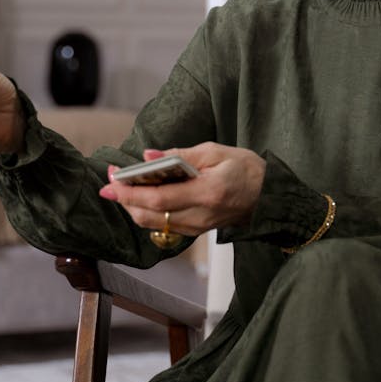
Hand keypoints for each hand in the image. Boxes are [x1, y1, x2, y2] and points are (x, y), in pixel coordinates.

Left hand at [99, 142, 266, 236]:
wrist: (269, 197)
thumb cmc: (247, 169)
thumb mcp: (216, 151)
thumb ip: (180, 155)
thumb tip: (148, 156)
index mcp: (207, 193)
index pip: (158, 199)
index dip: (130, 192)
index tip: (111, 179)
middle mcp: (199, 216)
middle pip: (149, 215)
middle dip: (124, 199)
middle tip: (111, 180)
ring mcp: (197, 227)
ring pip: (153, 223)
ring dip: (133, 206)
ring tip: (122, 185)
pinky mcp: (195, 230)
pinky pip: (163, 224)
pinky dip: (147, 211)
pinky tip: (142, 195)